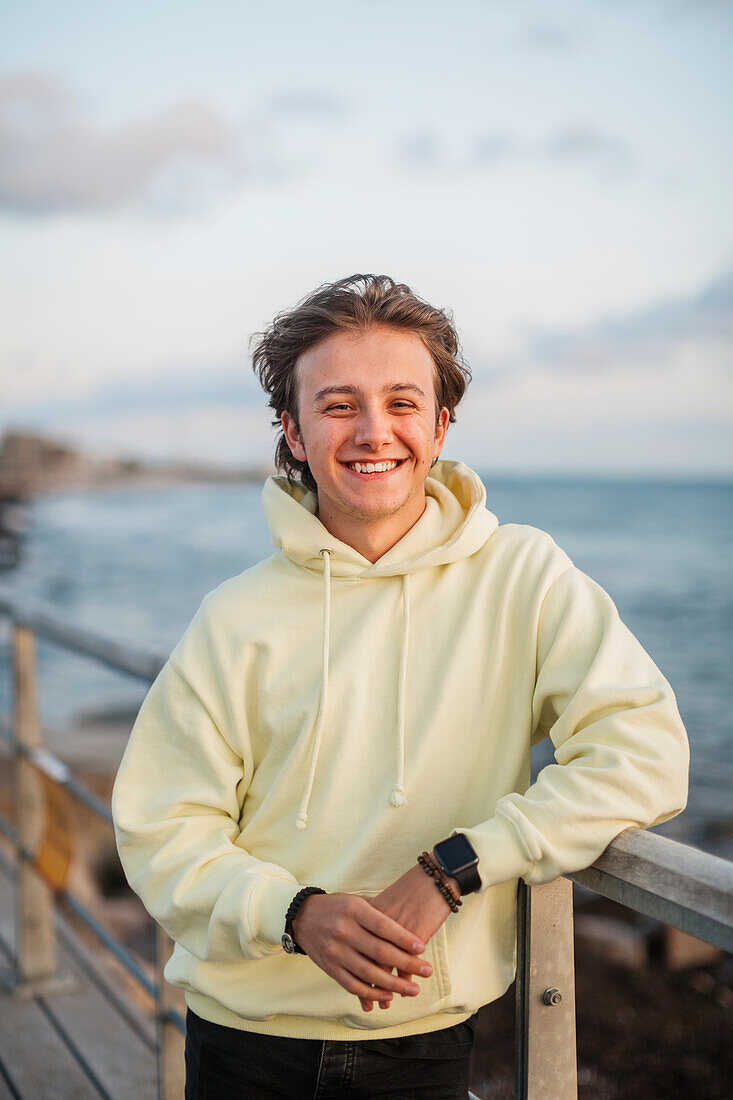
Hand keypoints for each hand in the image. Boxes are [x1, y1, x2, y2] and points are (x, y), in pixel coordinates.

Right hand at [292, 892, 432, 1012]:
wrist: (301, 917)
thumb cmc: (337, 907)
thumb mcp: (356, 901)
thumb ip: (379, 913)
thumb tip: (408, 927)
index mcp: (354, 910)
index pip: (384, 927)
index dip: (404, 939)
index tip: (422, 948)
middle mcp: (344, 931)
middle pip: (380, 952)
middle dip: (407, 964)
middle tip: (427, 971)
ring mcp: (335, 951)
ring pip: (369, 973)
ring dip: (393, 985)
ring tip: (413, 989)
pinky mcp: (329, 967)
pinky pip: (353, 985)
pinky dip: (371, 994)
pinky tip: (388, 996)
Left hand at [367, 863, 458, 1012]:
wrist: (433, 878)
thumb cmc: (410, 891)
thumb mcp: (386, 904)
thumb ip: (373, 923)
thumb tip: (366, 944)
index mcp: (364, 915)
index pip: (355, 950)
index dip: (357, 973)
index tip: (359, 992)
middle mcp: (373, 925)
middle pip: (366, 961)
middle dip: (369, 987)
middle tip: (372, 1005)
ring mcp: (392, 932)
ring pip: (384, 967)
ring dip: (387, 988)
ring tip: (388, 1003)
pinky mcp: (411, 936)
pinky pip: (403, 965)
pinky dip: (403, 980)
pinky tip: (404, 990)